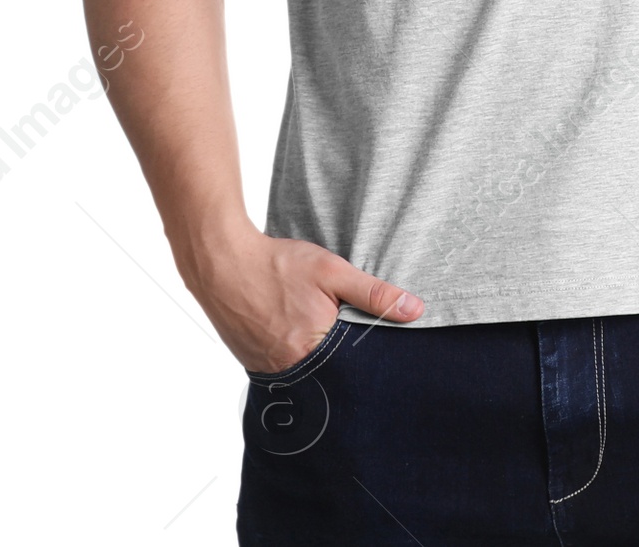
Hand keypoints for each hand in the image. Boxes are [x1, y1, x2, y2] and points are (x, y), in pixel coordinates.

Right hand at [174, 221, 424, 371]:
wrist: (222, 262)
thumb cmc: (278, 265)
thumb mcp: (332, 272)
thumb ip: (374, 293)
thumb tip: (415, 311)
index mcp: (315, 350)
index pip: (355, 369)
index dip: (366, 359)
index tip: (373, 352)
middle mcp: (291, 370)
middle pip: (331, 375)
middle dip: (342, 363)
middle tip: (343, 342)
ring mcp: (268, 371)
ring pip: (306, 374)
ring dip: (318, 362)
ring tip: (317, 337)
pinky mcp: (253, 365)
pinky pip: (283, 370)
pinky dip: (294, 357)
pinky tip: (293, 335)